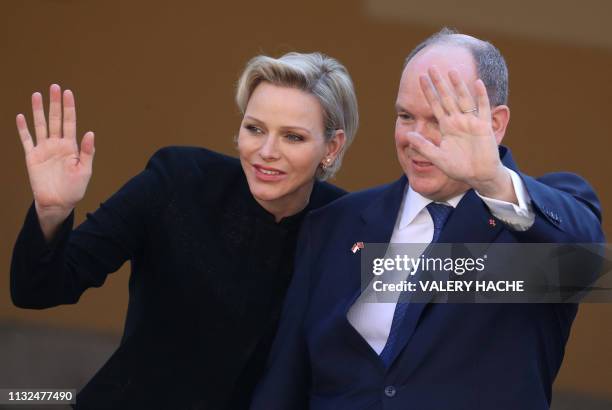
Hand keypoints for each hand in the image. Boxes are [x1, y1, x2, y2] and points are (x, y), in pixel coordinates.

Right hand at [16, 84, 94, 217]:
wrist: (58, 203)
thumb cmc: (74, 188)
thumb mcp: (85, 170)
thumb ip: (87, 151)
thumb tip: (90, 132)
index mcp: (71, 146)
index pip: (70, 122)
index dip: (69, 108)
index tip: (68, 92)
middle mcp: (57, 144)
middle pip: (55, 119)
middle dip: (55, 103)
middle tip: (54, 86)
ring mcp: (44, 149)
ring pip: (40, 125)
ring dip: (38, 111)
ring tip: (37, 95)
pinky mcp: (32, 157)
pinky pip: (26, 140)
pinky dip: (23, 129)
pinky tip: (21, 116)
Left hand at [405, 67, 513, 200]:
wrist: (478, 176)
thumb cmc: (458, 167)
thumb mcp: (437, 157)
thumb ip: (423, 146)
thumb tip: (408, 135)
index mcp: (446, 127)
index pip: (435, 105)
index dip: (428, 92)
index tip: (420, 78)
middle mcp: (458, 121)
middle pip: (447, 98)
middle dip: (439, 83)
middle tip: (432, 67)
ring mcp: (471, 122)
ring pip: (463, 99)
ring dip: (458, 85)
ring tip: (452, 71)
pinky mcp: (484, 127)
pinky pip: (482, 108)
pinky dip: (481, 96)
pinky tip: (477, 83)